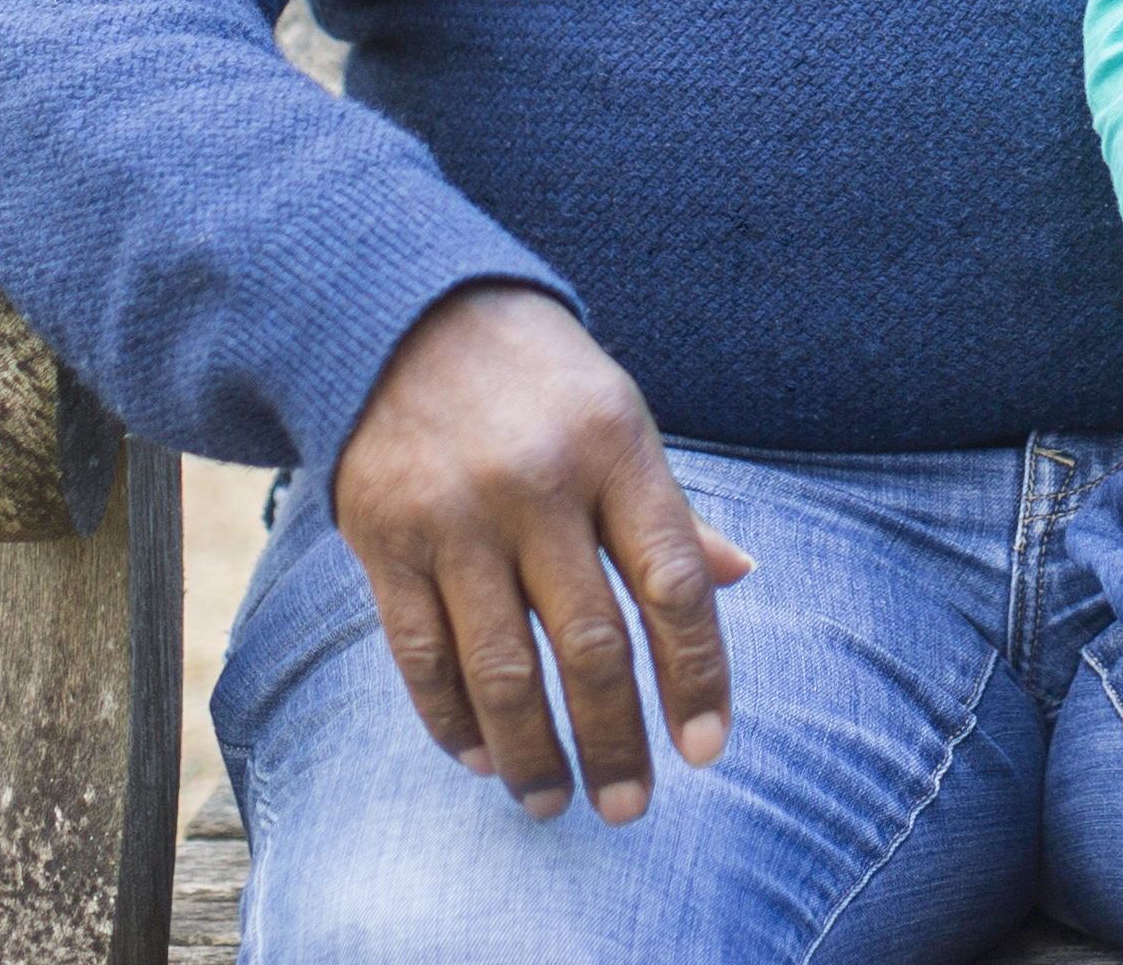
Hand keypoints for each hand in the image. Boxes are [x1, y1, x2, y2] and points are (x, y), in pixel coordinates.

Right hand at [326, 280, 754, 818]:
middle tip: (631, 807)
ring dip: (533, 751)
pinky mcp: (383, 539)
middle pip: (592, 643)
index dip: (697, 675)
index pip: (674, 584)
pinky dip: (452, 718)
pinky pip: (420, 654)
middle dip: (616, 740)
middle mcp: (539, 485)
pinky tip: (481, 758)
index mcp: (616, 448)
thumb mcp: (620, 417)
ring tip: (554, 804)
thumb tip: (739, 578)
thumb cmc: (538, 382)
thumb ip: (669, 507)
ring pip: (502, 667)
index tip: (706, 751)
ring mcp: (456, 516)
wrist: (403, 316)